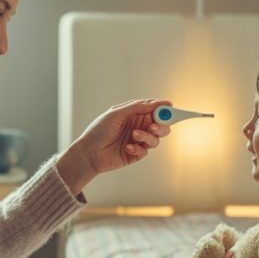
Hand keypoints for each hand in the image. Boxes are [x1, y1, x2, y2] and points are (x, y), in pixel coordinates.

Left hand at [56, 99, 172, 194]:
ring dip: (148, 136)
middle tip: (155, 126)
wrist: (88, 154)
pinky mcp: (136, 153)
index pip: (153, 109)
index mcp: (133, 114)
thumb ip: (136, 108)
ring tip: (134, 135)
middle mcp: (138, 126)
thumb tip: (156, 103)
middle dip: (162, 125)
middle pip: (160, 124)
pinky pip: (145, 151)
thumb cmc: (98, 131)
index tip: (170, 107)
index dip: (163, 108)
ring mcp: (137, 140)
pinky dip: (138, 148)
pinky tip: (127, 147)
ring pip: (156, 138)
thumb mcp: (116, 114)